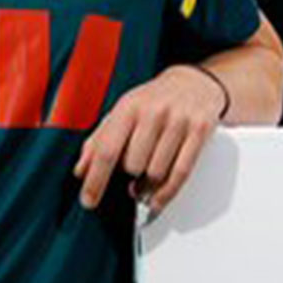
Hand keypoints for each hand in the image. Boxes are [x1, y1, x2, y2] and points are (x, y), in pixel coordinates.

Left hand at [75, 63, 225, 212]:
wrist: (194, 81)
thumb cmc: (154, 100)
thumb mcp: (123, 111)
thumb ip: (99, 140)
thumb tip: (82, 171)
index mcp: (129, 106)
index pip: (108, 150)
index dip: (96, 179)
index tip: (88, 200)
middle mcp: (154, 112)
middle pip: (133, 165)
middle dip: (130, 176)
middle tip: (132, 174)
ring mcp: (179, 121)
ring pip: (157, 173)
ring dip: (148, 186)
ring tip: (146, 181)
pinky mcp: (200, 130)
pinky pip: (181, 173)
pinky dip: (166, 193)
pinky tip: (157, 199)